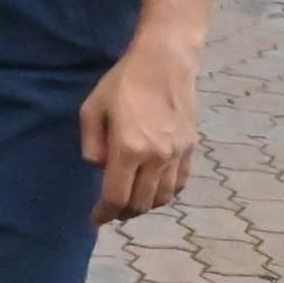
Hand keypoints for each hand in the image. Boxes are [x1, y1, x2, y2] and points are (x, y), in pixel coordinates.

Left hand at [81, 37, 201, 220]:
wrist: (165, 62)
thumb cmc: (123, 82)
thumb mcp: (92, 109)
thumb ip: (92, 145)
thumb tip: (99, 169)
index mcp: (128, 149)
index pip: (116, 197)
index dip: (104, 214)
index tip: (95, 220)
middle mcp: (156, 156)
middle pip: (141, 203)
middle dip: (123, 213)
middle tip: (111, 211)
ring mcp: (177, 153)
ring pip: (163, 198)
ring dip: (145, 205)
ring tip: (131, 202)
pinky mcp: (191, 147)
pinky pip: (180, 183)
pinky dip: (167, 194)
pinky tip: (154, 190)